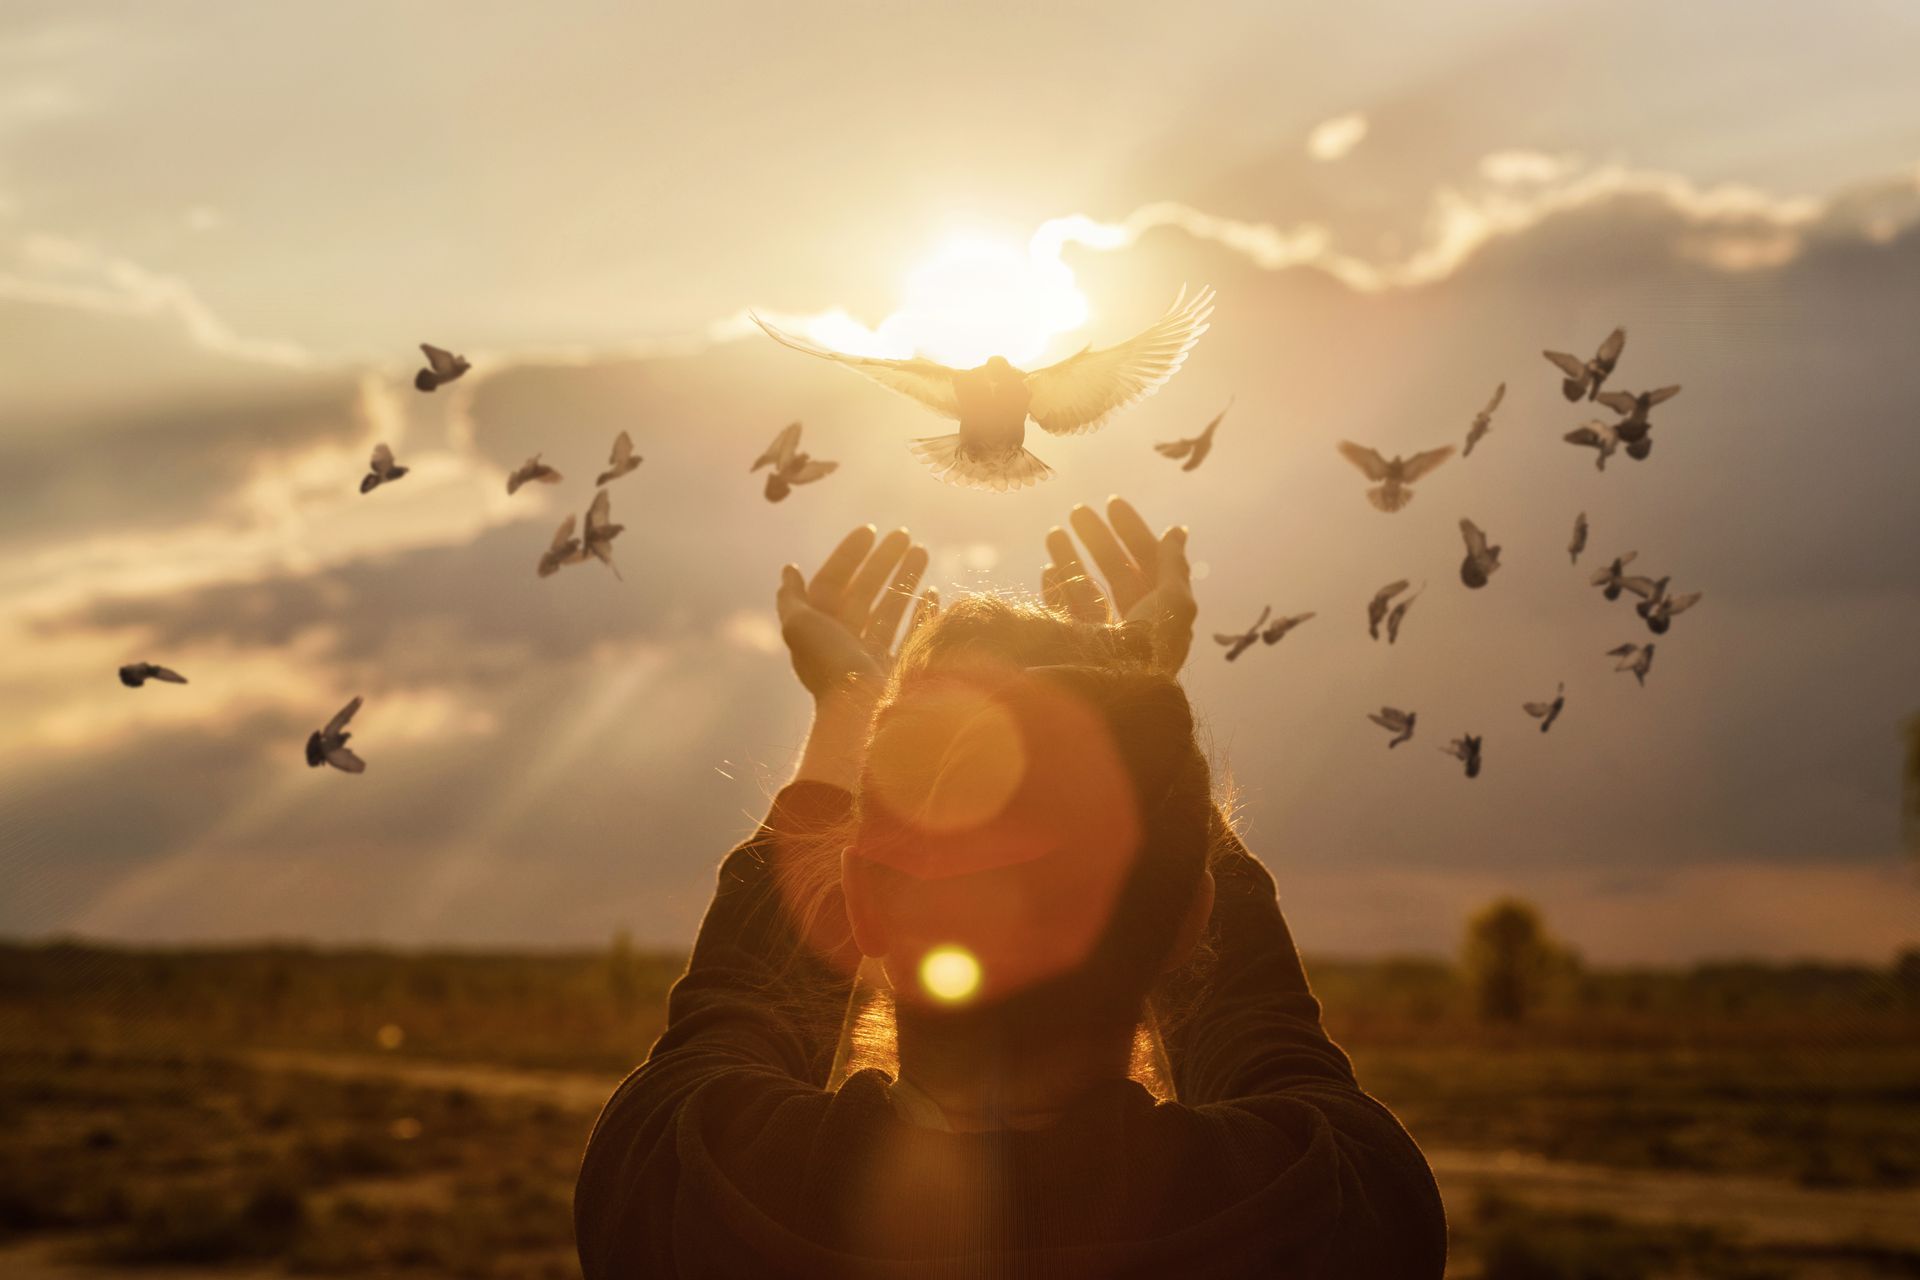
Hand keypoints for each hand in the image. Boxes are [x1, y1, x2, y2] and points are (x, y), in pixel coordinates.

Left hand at [776, 525, 938, 703]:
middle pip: (866, 591)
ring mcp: (876, 656)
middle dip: (884, 562)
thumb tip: (789, 571)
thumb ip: (792, 599)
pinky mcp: (901, 669)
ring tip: (923, 551)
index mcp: (822, 630)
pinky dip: (924, 613)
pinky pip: (914, 634)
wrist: (862, 714)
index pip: (834, 582)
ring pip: (891, 608)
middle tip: (905, 535)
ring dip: (906, 579)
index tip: (870, 531)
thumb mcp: (799, 627)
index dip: (849, 555)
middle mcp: (847, 641)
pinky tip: (935, 591)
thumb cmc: (830, 667)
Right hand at [1042, 497, 1195, 670]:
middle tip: (1077, 510)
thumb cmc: (1148, 648)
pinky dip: (1056, 588)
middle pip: (1115, 573)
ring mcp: (1100, 637)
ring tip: (1054, 530)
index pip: (1147, 564)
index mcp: (1160, 616)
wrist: (1113, 694)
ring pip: (1085, 588)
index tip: (1112, 504)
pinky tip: (1047, 567)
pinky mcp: (1073, 649)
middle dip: (1098, 540)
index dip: (1134, 532)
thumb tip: (1177, 532)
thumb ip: (1173, 566)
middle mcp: (1131, 626)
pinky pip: (1063, 612)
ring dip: (1070, 557)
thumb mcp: (1173, 602)